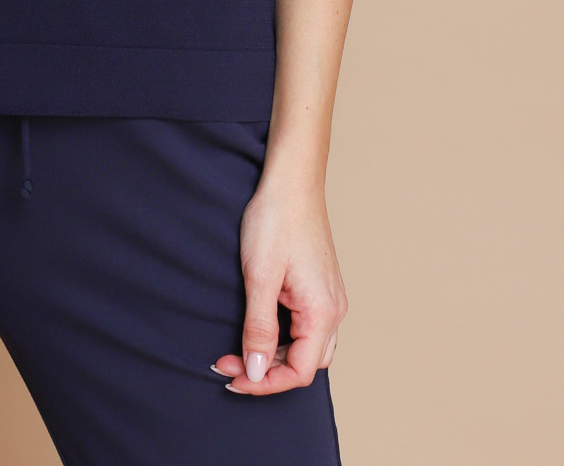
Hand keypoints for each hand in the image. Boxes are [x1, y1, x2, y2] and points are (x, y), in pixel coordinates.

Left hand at [212, 171, 347, 394]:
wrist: (291, 180)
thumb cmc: (276, 220)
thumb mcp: (259, 277)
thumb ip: (259, 328)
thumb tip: (256, 371)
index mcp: (323, 312)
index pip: (300, 372)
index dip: (265, 383)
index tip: (233, 377)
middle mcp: (334, 309)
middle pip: (307, 364)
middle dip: (268, 372)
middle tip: (229, 364)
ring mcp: (330, 297)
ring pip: (309, 347)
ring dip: (275, 356)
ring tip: (241, 350)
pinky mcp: (321, 286)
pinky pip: (308, 326)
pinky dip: (284, 337)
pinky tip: (261, 328)